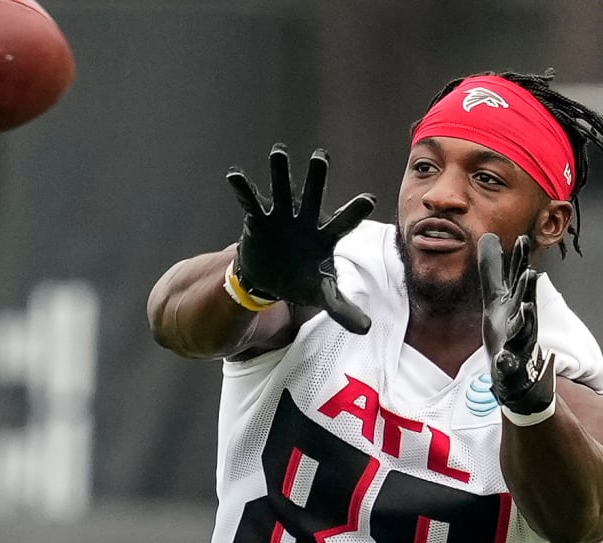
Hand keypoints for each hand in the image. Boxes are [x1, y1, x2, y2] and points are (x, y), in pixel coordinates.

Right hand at [226, 144, 375, 333]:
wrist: (271, 279)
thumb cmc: (302, 280)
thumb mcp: (323, 295)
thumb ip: (343, 309)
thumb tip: (366, 329)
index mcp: (324, 237)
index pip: (344, 223)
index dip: (354, 212)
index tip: (368, 200)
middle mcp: (305, 222)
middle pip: (313, 198)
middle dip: (316, 179)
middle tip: (321, 157)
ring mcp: (281, 218)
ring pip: (281, 191)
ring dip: (279, 173)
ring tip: (278, 152)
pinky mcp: (259, 221)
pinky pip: (250, 203)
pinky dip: (242, 190)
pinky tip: (233, 176)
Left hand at [477, 233, 555, 416]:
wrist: (517, 374)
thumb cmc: (507, 332)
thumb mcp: (496, 298)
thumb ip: (493, 271)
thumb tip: (489, 237)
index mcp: (516, 304)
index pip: (519, 280)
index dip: (520, 260)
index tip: (522, 239)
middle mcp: (522, 321)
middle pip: (526, 301)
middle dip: (527, 287)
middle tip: (529, 272)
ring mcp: (518, 344)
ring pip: (524, 330)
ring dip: (526, 318)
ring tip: (526, 307)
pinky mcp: (511, 366)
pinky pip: (509, 363)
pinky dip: (507, 361)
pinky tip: (503, 358)